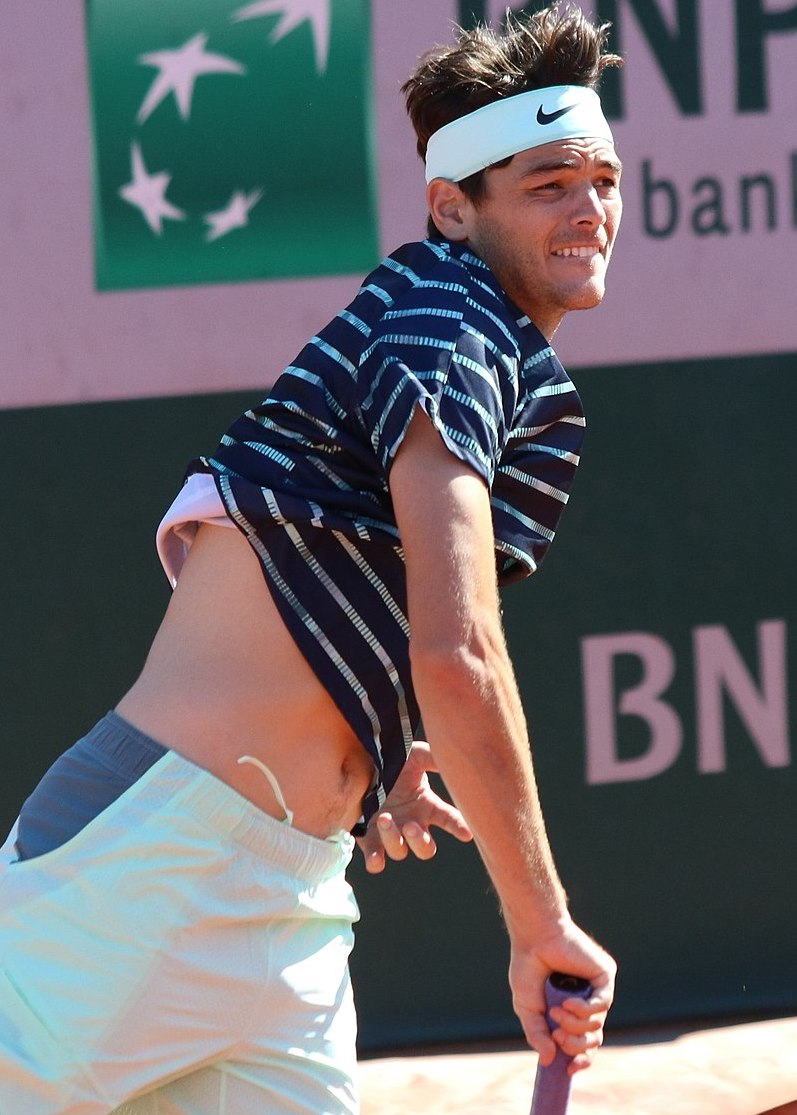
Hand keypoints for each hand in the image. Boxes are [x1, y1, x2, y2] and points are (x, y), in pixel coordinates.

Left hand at [355, 741, 472, 872]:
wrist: (361, 762)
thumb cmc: (392, 760)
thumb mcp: (415, 754)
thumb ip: (434, 758)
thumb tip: (453, 760)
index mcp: (426, 805)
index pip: (449, 819)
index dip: (459, 827)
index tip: (466, 834)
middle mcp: (411, 823)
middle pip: (425, 847)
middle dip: (419, 840)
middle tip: (410, 825)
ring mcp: (391, 834)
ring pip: (400, 852)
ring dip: (393, 839)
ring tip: (384, 819)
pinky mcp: (369, 839)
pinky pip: (376, 861)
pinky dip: (376, 862)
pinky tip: (375, 857)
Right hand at [508, 920, 615, 1073]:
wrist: (533, 938)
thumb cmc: (528, 968)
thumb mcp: (527, 1007)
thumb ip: (537, 1033)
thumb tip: (548, 1060)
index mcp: (571, 1012)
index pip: (584, 1043)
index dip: (580, 1059)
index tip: (568, 1070)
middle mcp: (587, 1003)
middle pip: (592, 1039)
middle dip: (574, 1044)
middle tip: (557, 1033)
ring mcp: (597, 990)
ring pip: (596, 1025)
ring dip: (575, 1024)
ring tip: (557, 1010)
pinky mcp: (604, 976)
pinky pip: (602, 1004)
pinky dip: (584, 1009)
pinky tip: (568, 1001)